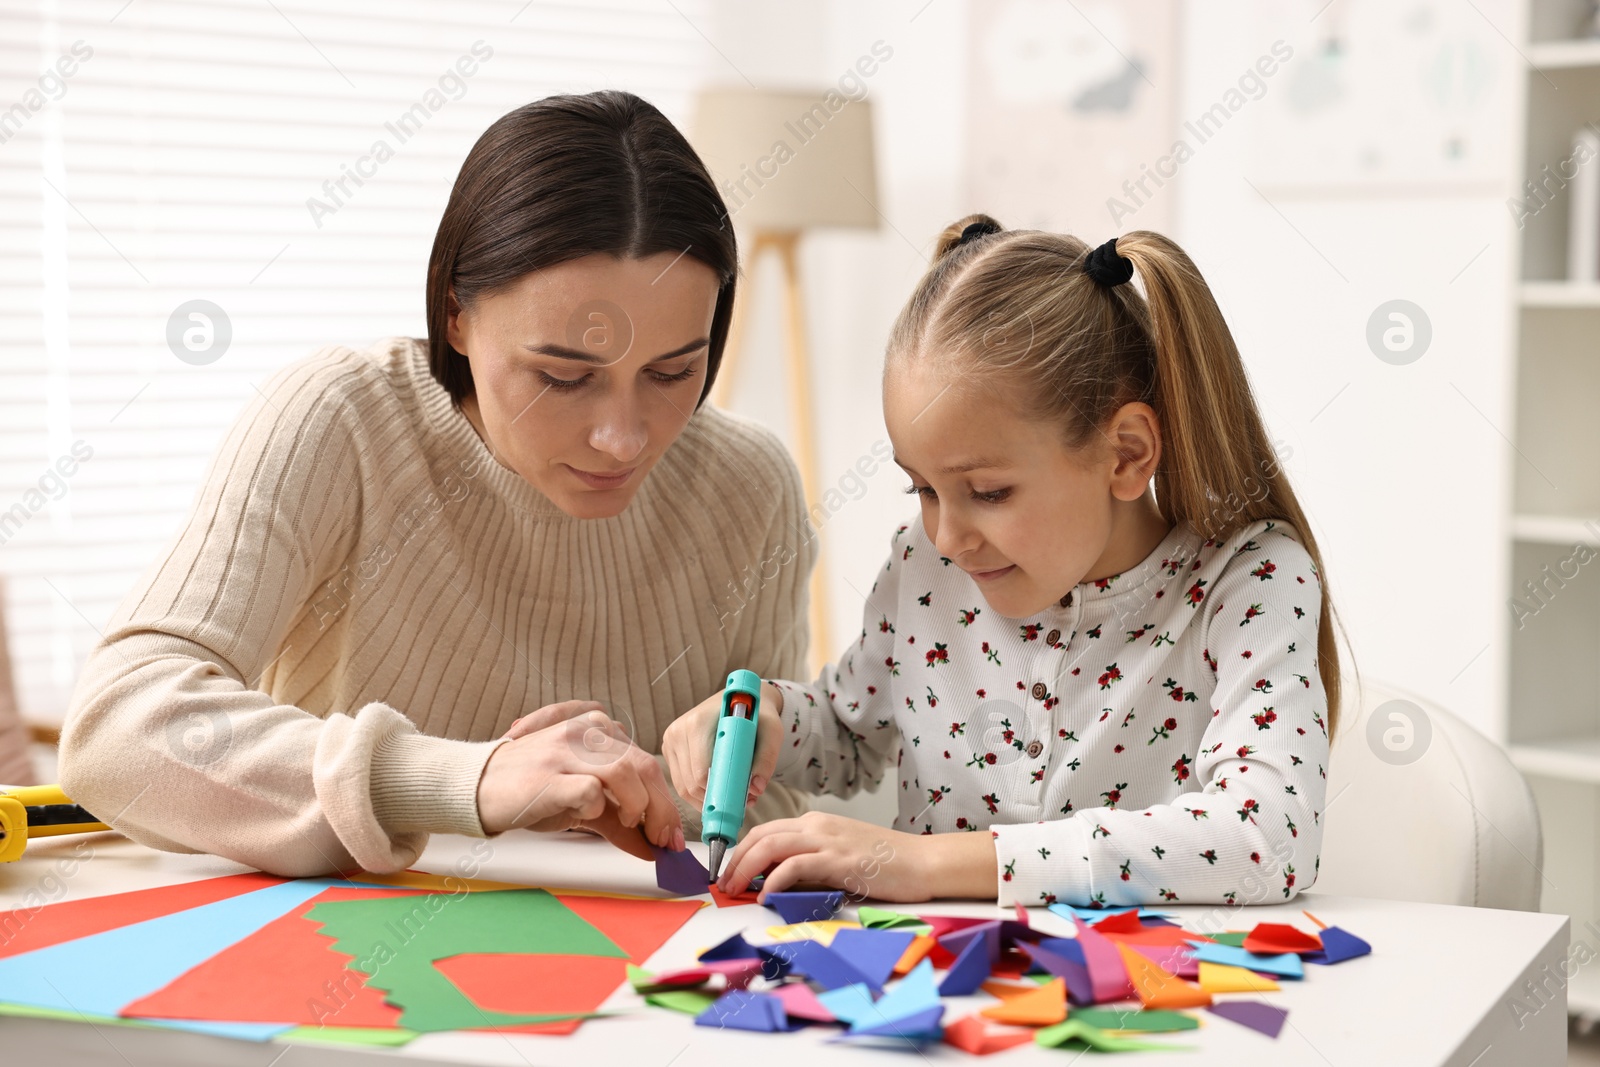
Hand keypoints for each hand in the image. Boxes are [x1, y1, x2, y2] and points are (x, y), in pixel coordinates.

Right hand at [477, 702, 683, 859]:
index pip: (647, 763)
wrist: (477, 788)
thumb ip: (620, 822)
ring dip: (637, 806)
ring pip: (625, 772)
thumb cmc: (531, 790)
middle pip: (644, 766)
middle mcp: (585, 731)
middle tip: (663, 840)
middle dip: (660, 810)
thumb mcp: (583, 803)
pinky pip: (590, 790)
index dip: (665, 801)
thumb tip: (653, 848)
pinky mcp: (549, 774)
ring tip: (628, 823)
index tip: (670, 835)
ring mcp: (566, 750)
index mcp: (598, 729)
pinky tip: (586, 814)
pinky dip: (597, 808)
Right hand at [661, 681, 784, 806]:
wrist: (742, 698)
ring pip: (683, 788)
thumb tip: (756, 789)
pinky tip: (721, 791)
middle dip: (717, 799)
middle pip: (691, 784)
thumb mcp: (771, 731)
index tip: (743, 801)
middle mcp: (678, 731)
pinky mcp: (671, 750)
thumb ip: (767, 759)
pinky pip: (681, 784)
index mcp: (697, 723)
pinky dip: (700, 794)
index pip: (701, 773)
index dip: (721, 792)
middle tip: (745, 802)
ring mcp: (671, 741)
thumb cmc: (756, 714)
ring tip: (736, 800)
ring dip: (708, 800)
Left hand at [715, 811, 960, 903]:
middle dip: (735, 860)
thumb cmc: (887, 864)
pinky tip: (768, 897)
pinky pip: (794, 866)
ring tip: (736, 891)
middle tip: (724, 884)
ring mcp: (828, 840)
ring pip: (770, 845)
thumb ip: (811, 866)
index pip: (766, 830)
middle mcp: (817, 825)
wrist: (924, 862)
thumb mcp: (841, 858)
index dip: (741, 850)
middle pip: (761, 835)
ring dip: (746, 869)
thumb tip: (777, 883)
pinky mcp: (838, 859)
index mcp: (817, 822)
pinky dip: (774, 881)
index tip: (729, 872)